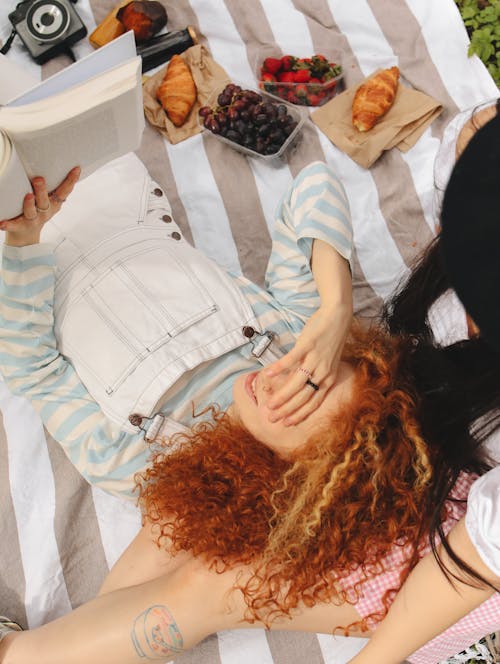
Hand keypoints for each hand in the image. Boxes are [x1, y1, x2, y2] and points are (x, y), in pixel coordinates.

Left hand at [0, 167, 80, 246]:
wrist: (26, 235)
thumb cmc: (37, 212)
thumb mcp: (47, 200)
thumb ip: (50, 186)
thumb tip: (49, 161)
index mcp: (53, 204)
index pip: (63, 191)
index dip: (70, 181)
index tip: (76, 169)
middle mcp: (44, 212)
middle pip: (45, 202)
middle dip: (42, 191)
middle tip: (38, 179)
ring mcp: (32, 220)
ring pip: (31, 212)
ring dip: (29, 205)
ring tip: (28, 196)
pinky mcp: (19, 226)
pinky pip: (13, 225)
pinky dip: (8, 225)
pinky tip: (2, 223)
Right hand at [264, 300, 351, 424]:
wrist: (338, 315)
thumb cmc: (330, 338)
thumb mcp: (327, 361)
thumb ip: (313, 373)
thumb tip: (295, 384)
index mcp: (329, 377)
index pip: (314, 401)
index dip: (300, 414)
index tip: (287, 423)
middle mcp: (323, 371)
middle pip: (304, 396)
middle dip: (287, 410)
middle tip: (272, 419)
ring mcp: (315, 358)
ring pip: (297, 382)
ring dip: (282, 395)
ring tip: (269, 404)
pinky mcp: (307, 344)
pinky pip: (291, 359)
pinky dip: (278, 368)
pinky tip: (266, 374)